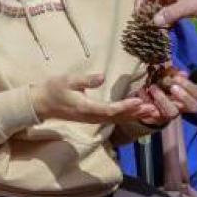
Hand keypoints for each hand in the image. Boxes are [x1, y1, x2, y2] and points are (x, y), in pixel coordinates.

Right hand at [30, 73, 148, 123]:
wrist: (41, 104)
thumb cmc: (53, 89)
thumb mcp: (67, 80)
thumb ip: (85, 81)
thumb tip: (102, 77)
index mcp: (86, 108)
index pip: (110, 110)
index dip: (126, 106)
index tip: (140, 101)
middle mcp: (92, 117)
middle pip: (118, 118)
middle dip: (137, 113)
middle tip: (155, 109)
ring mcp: (93, 119)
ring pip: (118, 120)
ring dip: (135, 115)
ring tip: (152, 111)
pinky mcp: (93, 117)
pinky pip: (113, 118)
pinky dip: (127, 115)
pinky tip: (137, 111)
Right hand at [136, 0, 196, 26]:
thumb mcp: (189, 5)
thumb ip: (171, 13)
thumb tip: (153, 22)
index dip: (140, 0)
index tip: (137, 15)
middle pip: (152, 0)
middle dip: (146, 11)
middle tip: (142, 27)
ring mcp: (179, 1)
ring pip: (161, 9)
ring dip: (155, 18)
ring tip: (151, 32)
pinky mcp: (185, 9)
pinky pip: (170, 15)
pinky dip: (166, 22)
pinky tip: (164, 33)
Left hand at [136, 70, 196, 126]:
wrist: (145, 101)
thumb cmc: (161, 86)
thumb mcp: (168, 78)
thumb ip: (175, 75)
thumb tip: (183, 73)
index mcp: (188, 95)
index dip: (190, 86)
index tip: (176, 78)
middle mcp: (182, 106)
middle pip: (193, 106)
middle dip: (185, 96)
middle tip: (172, 87)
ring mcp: (171, 114)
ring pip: (173, 112)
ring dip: (163, 99)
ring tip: (153, 88)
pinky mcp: (158, 119)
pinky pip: (154, 113)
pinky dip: (147, 101)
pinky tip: (142, 92)